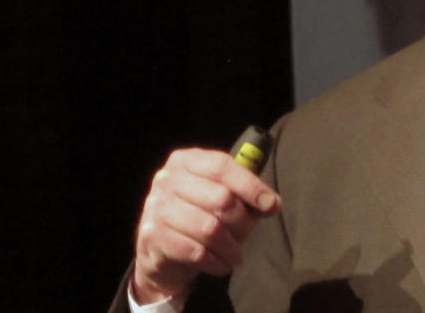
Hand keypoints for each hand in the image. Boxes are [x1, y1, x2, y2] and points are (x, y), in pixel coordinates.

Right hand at [132, 147, 281, 303]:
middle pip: (220, 198)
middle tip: (247, 235)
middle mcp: (167, 178)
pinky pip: (196, 252)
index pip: (222, 167)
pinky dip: (216, 261)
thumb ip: (246, 194)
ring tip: (236, 254)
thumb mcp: (220, 197)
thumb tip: (272, 203)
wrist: (160, 250)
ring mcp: (156, 206)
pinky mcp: (152, 236)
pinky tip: (221, 263)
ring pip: (210, 228)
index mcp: (186, 160)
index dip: (250, 186)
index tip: (271, 204)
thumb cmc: (198, 215)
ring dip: (231, 247)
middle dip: (242, 222)